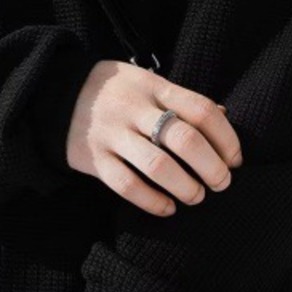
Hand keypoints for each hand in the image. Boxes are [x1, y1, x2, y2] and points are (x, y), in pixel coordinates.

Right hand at [66, 60, 242, 215]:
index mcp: (154, 86)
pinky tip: (167, 207)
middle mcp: (134, 109)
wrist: (55, 94)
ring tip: (196, 196)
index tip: (235, 159)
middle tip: (222, 183)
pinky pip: (126, 185)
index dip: (226, 138)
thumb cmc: (116, 92)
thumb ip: (181, 100)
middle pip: (184, 140)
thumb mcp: (148, 83)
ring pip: (157, 166)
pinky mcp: (94, 159)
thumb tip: (223, 117)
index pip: (201, 111)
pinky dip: (152, 201)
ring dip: (185, 187)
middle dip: (212, 167)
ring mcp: (112, 134)